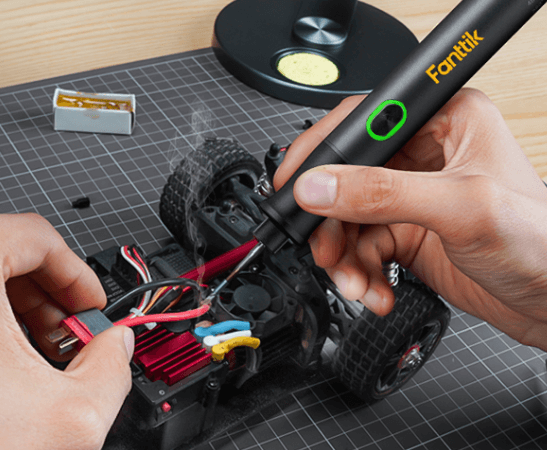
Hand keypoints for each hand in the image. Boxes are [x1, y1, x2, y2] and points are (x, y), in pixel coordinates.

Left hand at [0, 214, 133, 448]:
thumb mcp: (71, 415)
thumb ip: (113, 367)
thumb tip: (115, 346)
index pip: (36, 237)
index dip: (77, 273)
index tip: (89, 305)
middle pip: (3, 254)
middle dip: (47, 297)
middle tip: (66, 334)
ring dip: (14, 310)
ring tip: (31, 354)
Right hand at [275, 88, 546, 349]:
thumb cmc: (541, 242)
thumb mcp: (459, 208)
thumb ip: (383, 194)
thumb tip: (319, 186)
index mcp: (444, 121)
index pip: (364, 122)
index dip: (322, 152)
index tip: (294, 183)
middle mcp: (423, 155)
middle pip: (346, 176)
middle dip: (331, 220)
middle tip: (326, 249)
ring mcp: (411, 196)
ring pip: (348, 218)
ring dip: (343, 256)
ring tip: (356, 282)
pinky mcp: (405, 232)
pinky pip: (361, 247)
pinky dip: (360, 273)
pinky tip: (375, 290)